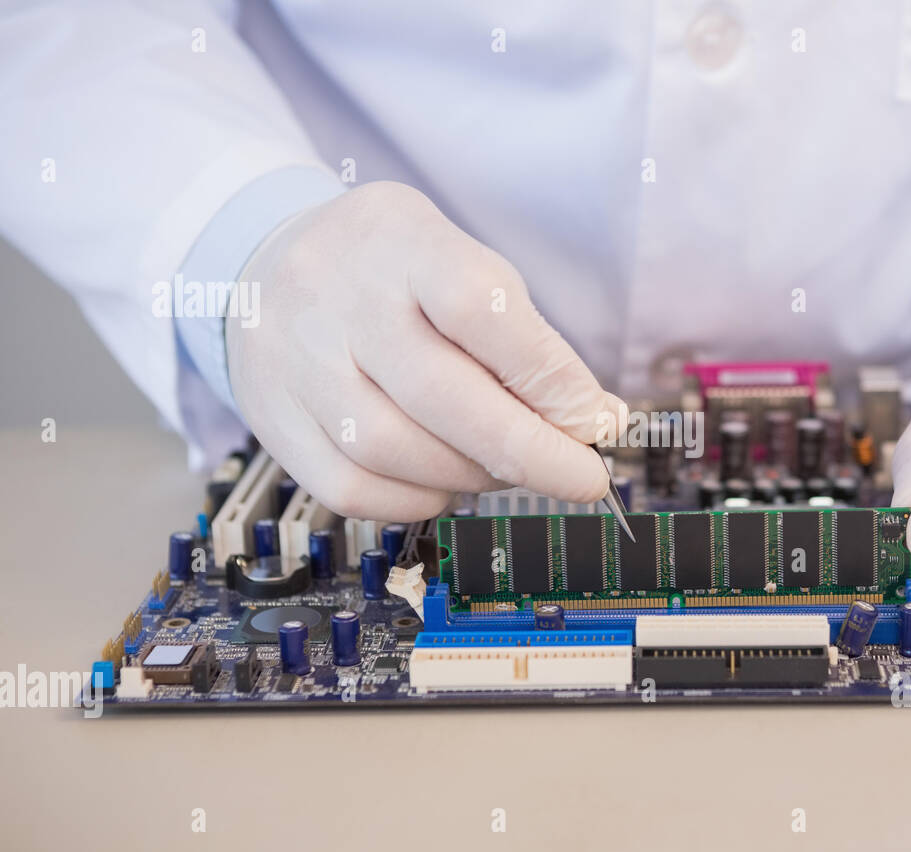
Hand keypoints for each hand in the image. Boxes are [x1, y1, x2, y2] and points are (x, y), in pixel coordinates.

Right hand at [226, 181, 620, 520]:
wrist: (263, 267)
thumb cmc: (393, 274)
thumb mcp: (461, 265)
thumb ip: (526, 339)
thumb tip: (594, 422)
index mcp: (399, 238)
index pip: (479, 307)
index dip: (548, 377)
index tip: (595, 423)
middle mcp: (336, 295)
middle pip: (439, 393)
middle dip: (528, 451)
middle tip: (580, 477)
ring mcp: (295, 359)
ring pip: (393, 450)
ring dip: (472, 477)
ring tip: (506, 469)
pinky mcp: (273, 418)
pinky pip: (351, 488)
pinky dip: (416, 501)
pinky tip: (445, 485)